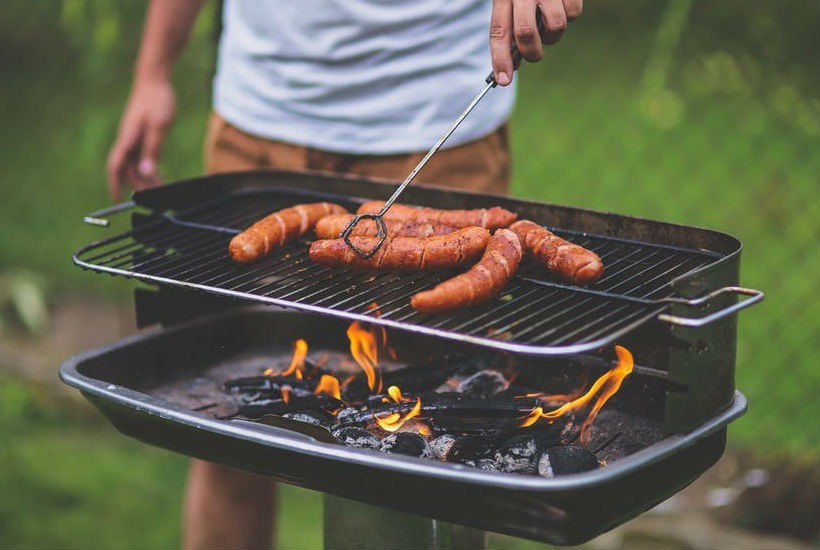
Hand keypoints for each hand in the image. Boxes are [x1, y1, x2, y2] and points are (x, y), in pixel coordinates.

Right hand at [106, 79, 175, 200]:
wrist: (154, 79)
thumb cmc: (157, 99)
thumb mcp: (159, 126)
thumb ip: (153, 149)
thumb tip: (146, 173)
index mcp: (127, 139)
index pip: (115, 167)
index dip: (114, 184)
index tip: (116, 200)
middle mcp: (127, 140)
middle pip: (128, 170)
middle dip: (138, 186)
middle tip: (155, 198)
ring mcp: (133, 138)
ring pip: (135, 165)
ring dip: (145, 178)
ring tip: (161, 189)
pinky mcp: (140, 135)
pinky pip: (141, 157)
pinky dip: (148, 168)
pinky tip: (158, 175)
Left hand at [490, 0, 582, 85]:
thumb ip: (510, 27)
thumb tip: (512, 64)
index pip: (499, 31)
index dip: (500, 58)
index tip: (503, 81)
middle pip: (526, 34)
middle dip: (531, 53)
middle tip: (534, 54)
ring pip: (555, 27)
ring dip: (553, 34)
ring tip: (549, 20)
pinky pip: (574, 14)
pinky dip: (570, 15)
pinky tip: (563, 3)